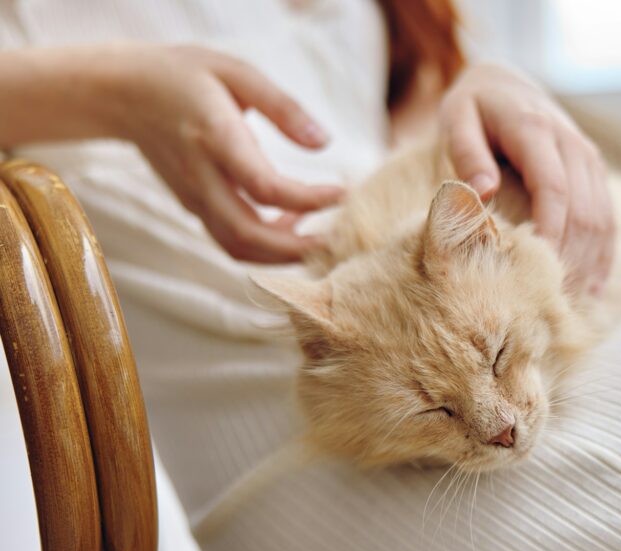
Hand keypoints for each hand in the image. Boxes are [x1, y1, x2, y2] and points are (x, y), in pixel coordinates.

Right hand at [92, 45, 342, 262]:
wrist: (124, 92)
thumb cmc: (186, 76)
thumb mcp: (237, 72)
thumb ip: (283, 107)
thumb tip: (324, 142)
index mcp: (214, 137)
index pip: (264, 187)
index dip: (308, 200)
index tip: (342, 193)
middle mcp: (201, 176)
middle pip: (248, 234)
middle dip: (297, 248)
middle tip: (338, 239)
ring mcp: (193, 197)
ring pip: (237, 247)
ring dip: (282, 255)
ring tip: (320, 235)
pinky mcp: (193, 207)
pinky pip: (230, 240)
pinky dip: (264, 246)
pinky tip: (291, 223)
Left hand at [438, 64, 614, 294]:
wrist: (507, 84)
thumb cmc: (473, 107)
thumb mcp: (456, 118)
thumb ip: (466, 152)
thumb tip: (484, 190)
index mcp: (537, 132)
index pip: (555, 189)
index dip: (551, 232)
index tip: (536, 272)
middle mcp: (572, 145)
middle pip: (584, 211)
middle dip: (571, 259)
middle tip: (549, 303)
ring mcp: (590, 160)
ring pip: (602, 220)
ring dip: (590, 265)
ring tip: (569, 306)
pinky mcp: (596, 175)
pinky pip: (609, 220)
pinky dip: (602, 257)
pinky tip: (591, 291)